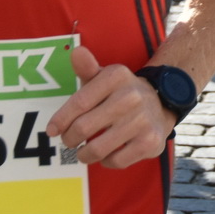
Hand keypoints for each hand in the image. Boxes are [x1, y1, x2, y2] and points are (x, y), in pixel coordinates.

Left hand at [44, 46, 175, 169]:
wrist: (162, 103)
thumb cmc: (120, 93)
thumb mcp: (105, 78)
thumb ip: (87, 68)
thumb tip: (76, 52)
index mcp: (117, 77)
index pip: (78, 103)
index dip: (60, 120)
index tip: (52, 130)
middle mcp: (131, 96)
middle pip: (82, 128)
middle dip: (70, 139)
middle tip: (71, 140)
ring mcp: (142, 120)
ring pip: (96, 149)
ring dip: (85, 154)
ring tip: (85, 150)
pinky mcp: (150, 141)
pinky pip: (115, 161)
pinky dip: (107, 161)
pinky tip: (109, 153)